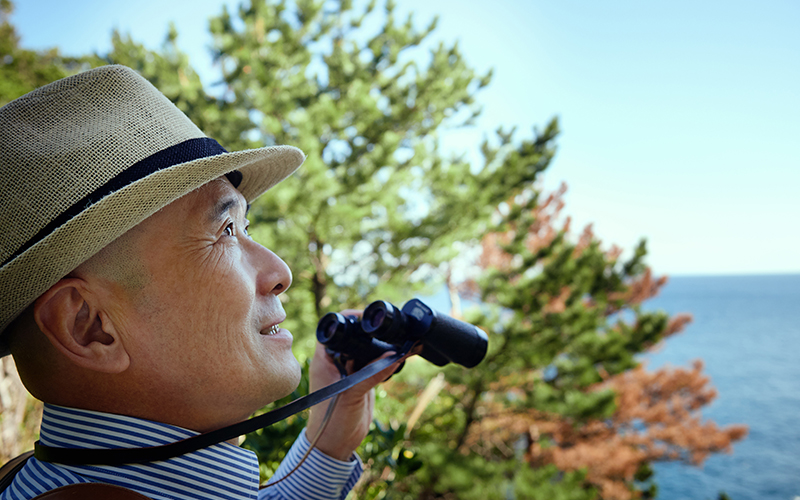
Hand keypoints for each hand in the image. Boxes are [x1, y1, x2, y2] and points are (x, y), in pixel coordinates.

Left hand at [305, 309, 402, 460]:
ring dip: (380, 347)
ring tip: (398, 342)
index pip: (333, 329)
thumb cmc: (331, 420)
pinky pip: (375, 365)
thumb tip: (395, 355)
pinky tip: (399, 357)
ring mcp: (349, 371)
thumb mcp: (352, 394)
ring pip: (365, 350)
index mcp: (324, 360)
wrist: (335, 444)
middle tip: (388, 329)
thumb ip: (372, 374)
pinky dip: (386, 360)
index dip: (349, 318)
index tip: (367, 317)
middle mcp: (335, 362)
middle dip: (369, 332)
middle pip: (352, 337)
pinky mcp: (361, 381)